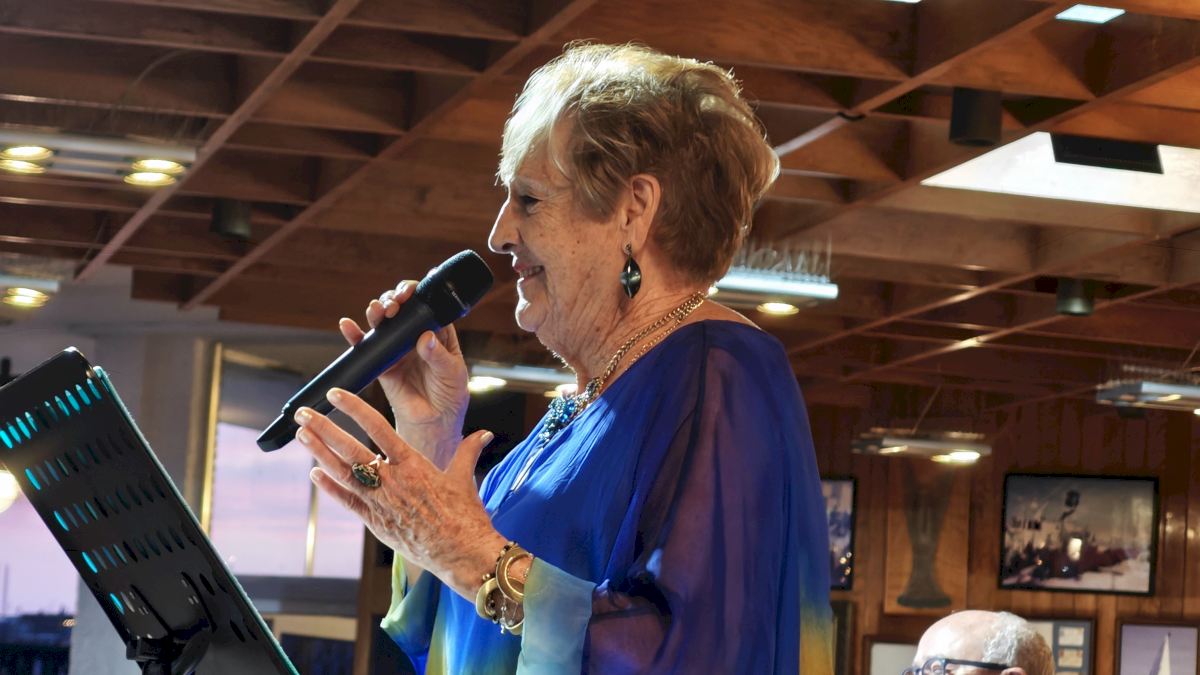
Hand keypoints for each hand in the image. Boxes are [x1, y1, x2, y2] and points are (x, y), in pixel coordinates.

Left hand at [295, 387, 505, 600]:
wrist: (462, 552)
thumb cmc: (465, 516)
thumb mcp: (464, 478)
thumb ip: (468, 451)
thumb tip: (483, 434)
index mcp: (414, 464)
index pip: (378, 427)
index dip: (355, 409)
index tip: (336, 395)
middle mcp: (393, 480)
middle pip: (351, 449)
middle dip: (325, 429)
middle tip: (303, 414)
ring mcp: (382, 502)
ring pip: (344, 473)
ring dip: (320, 453)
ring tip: (303, 435)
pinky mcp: (376, 522)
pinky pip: (349, 501)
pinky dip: (331, 488)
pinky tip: (315, 474)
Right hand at [338, 280, 468, 468]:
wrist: (435, 423)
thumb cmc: (450, 395)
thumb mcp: (452, 374)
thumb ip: (439, 356)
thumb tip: (425, 337)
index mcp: (438, 331)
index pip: (425, 305)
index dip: (415, 294)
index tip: (409, 294)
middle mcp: (415, 335)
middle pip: (401, 309)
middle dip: (393, 300)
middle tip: (392, 305)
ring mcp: (397, 348)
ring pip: (383, 323)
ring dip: (376, 312)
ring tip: (376, 310)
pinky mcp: (382, 364)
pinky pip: (367, 346)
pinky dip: (355, 335)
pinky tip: (348, 325)